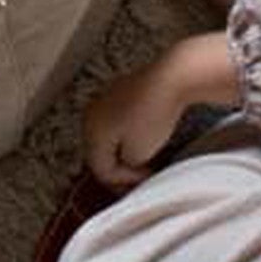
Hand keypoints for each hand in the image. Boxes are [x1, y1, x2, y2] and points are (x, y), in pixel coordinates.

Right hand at [82, 32, 239, 188]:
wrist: (170, 79)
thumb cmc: (153, 116)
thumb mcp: (138, 153)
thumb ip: (124, 164)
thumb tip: (125, 160)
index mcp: (90, 131)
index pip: (101, 169)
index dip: (123, 183)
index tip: (145, 181)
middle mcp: (90, 114)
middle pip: (99, 152)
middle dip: (120, 168)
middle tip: (141, 176)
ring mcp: (102, 100)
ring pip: (107, 137)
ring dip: (123, 151)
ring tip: (144, 159)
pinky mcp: (117, 92)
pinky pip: (115, 122)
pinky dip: (126, 135)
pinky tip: (143, 137)